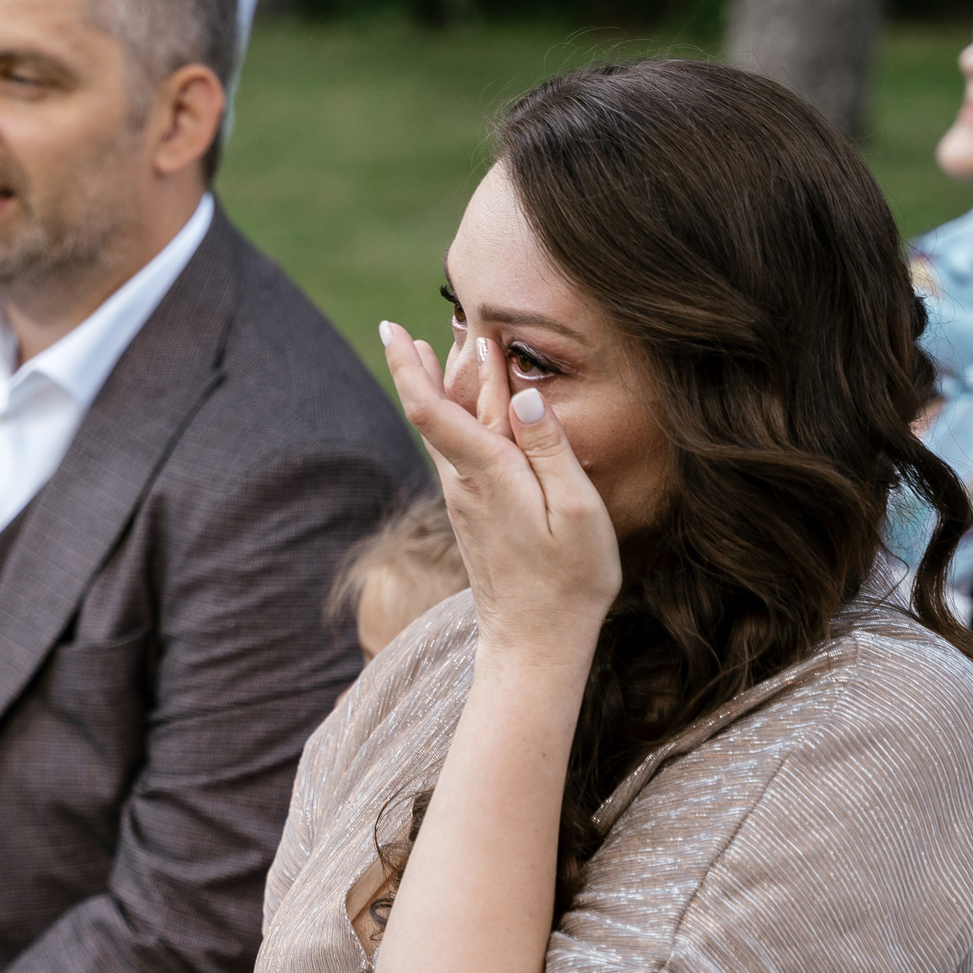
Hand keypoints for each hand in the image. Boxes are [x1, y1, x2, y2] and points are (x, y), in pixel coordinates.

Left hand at [379, 321, 619, 664]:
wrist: (534, 643)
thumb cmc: (569, 580)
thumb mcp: (578, 512)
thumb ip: (551, 449)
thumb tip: (522, 393)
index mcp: (489, 474)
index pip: (434, 410)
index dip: (411, 367)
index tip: (394, 329)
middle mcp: (465, 484)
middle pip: (432, 414)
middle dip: (418, 368)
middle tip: (398, 328)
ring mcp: (464, 501)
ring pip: (442, 433)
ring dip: (433, 391)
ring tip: (425, 352)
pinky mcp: (472, 515)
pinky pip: (456, 453)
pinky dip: (453, 420)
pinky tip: (458, 412)